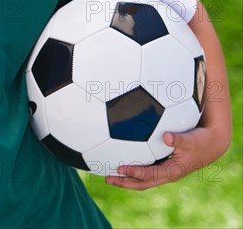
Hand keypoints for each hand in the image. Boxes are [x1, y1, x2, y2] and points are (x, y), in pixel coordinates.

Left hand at [105, 126, 225, 189]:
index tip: (120, 169)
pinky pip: (146, 172)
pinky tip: (124, 165)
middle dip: (125, 182)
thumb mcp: (191, 139)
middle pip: (143, 183)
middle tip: (107, 179)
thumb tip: (166, 136)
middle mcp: (167, 174)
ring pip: (143, 180)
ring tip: (110, 175)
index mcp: (172, 171)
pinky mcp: (164, 166)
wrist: (211, 144)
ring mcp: (165, 171)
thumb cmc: (200, 141)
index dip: (134, 173)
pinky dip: (134, 172)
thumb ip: (179, 139)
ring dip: (127, 179)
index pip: (150, 175)